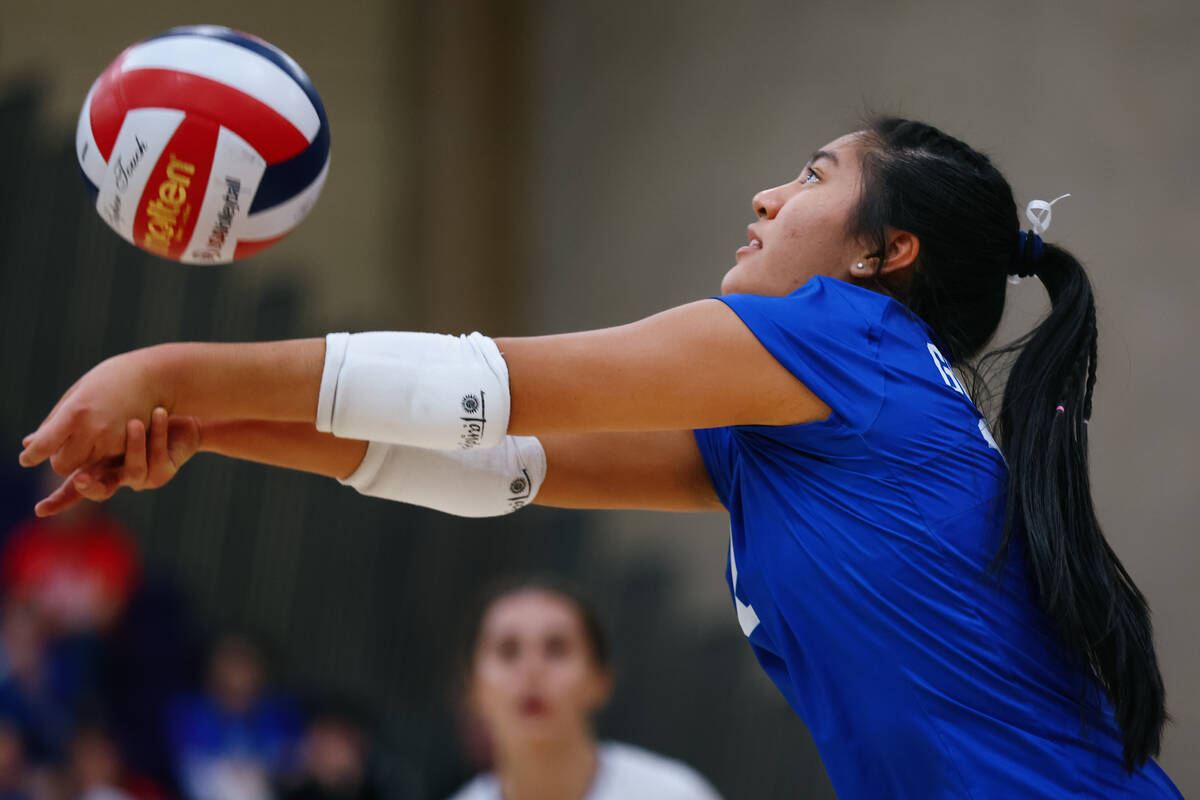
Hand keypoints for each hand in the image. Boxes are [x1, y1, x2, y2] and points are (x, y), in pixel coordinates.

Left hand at [19, 349, 164, 475]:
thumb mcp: (77, 394)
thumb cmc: (108, 381)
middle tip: (67, 446)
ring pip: (85, 468)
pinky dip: (104, 455)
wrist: (153, 377)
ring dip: (83, 459)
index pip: (44, 446)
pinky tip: (111, 434)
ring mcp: (112, 441)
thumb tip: (29, 444)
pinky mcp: (129, 448)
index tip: (26, 458)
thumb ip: (53, 422)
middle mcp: (92, 429)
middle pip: (62, 466)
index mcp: (75, 412)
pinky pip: (106, 463)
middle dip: (62, 460)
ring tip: (91, 437)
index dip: (32, 456)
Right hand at [34, 409, 200, 516]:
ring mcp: (142, 477)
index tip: (40, 510)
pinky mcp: (164, 470)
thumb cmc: (136, 418)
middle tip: (80, 478)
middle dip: (90, 487)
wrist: (179, 420)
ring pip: (133, 470)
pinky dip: (158, 433)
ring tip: (133, 422)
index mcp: (98, 468)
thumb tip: (26, 443)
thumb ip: (67, 433)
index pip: (73, 489)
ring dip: (134, 445)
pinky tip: (158, 414)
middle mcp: (117, 476)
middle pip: (100, 492)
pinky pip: (158, 455)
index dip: (58, 501)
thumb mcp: (98, 423)